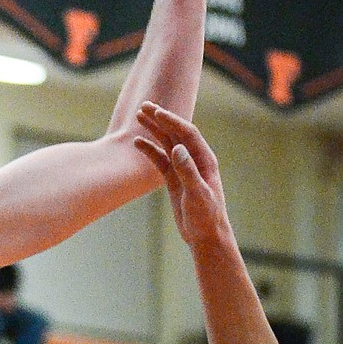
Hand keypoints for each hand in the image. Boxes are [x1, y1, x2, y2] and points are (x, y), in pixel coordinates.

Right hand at [134, 101, 229, 247]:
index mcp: (205, 161)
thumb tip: (177, 148)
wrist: (206, 237)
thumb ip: (187, 171)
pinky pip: (160, 159)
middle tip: (144, 106)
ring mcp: (183, 169)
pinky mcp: (173, 179)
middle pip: (176, 134)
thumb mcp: (197, 194)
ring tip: (139, 116)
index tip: (156, 112)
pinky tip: (137, 143)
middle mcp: (194, 161)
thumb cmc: (206, 216)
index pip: (187, 134)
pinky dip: (149, 150)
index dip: (172, 121)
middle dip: (161, 119)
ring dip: (154, 130)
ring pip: (167, 143)